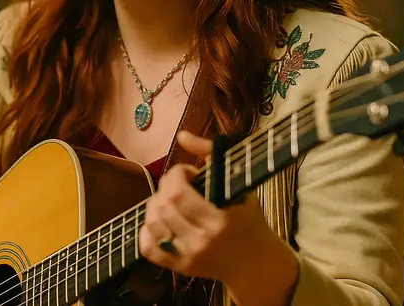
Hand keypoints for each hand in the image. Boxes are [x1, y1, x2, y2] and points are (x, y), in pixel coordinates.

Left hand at [138, 131, 298, 302]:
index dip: (176, 174)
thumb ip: (210, 153)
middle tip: (180, 184)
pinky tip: (160, 220)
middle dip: (166, 187)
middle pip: (163, 207)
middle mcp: (200, 241)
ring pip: (152, 224)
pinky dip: (147, 230)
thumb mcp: (237, 184)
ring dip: (156, 205)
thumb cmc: (249, 219)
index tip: (189, 172)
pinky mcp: (180, 268)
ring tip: (171, 200)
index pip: (177, 193)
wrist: (256, 263)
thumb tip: (182, 135)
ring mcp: (188, 257)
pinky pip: (148, 248)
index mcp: (218, 221)